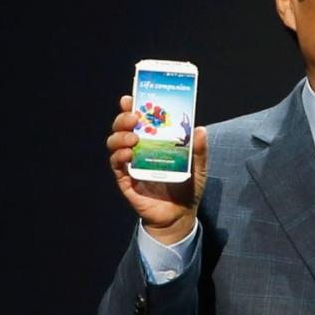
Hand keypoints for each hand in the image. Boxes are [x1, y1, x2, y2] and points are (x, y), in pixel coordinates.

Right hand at [106, 95, 207, 243]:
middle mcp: (139, 150)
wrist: (180, 216)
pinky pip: (116, 165)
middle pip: (123, 128)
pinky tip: (127, 154)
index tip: (131, 97)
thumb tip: (200, 129)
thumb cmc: (188, 189)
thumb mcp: (198, 168)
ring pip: (115, 144)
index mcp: (155, 142)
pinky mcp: (126, 180)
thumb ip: (199, 150)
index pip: (140, 120)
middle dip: (123, 119)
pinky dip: (118, 156)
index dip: (132, 107)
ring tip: (133, 138)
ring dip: (120, 136)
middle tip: (134, 118)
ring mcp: (131, 164)